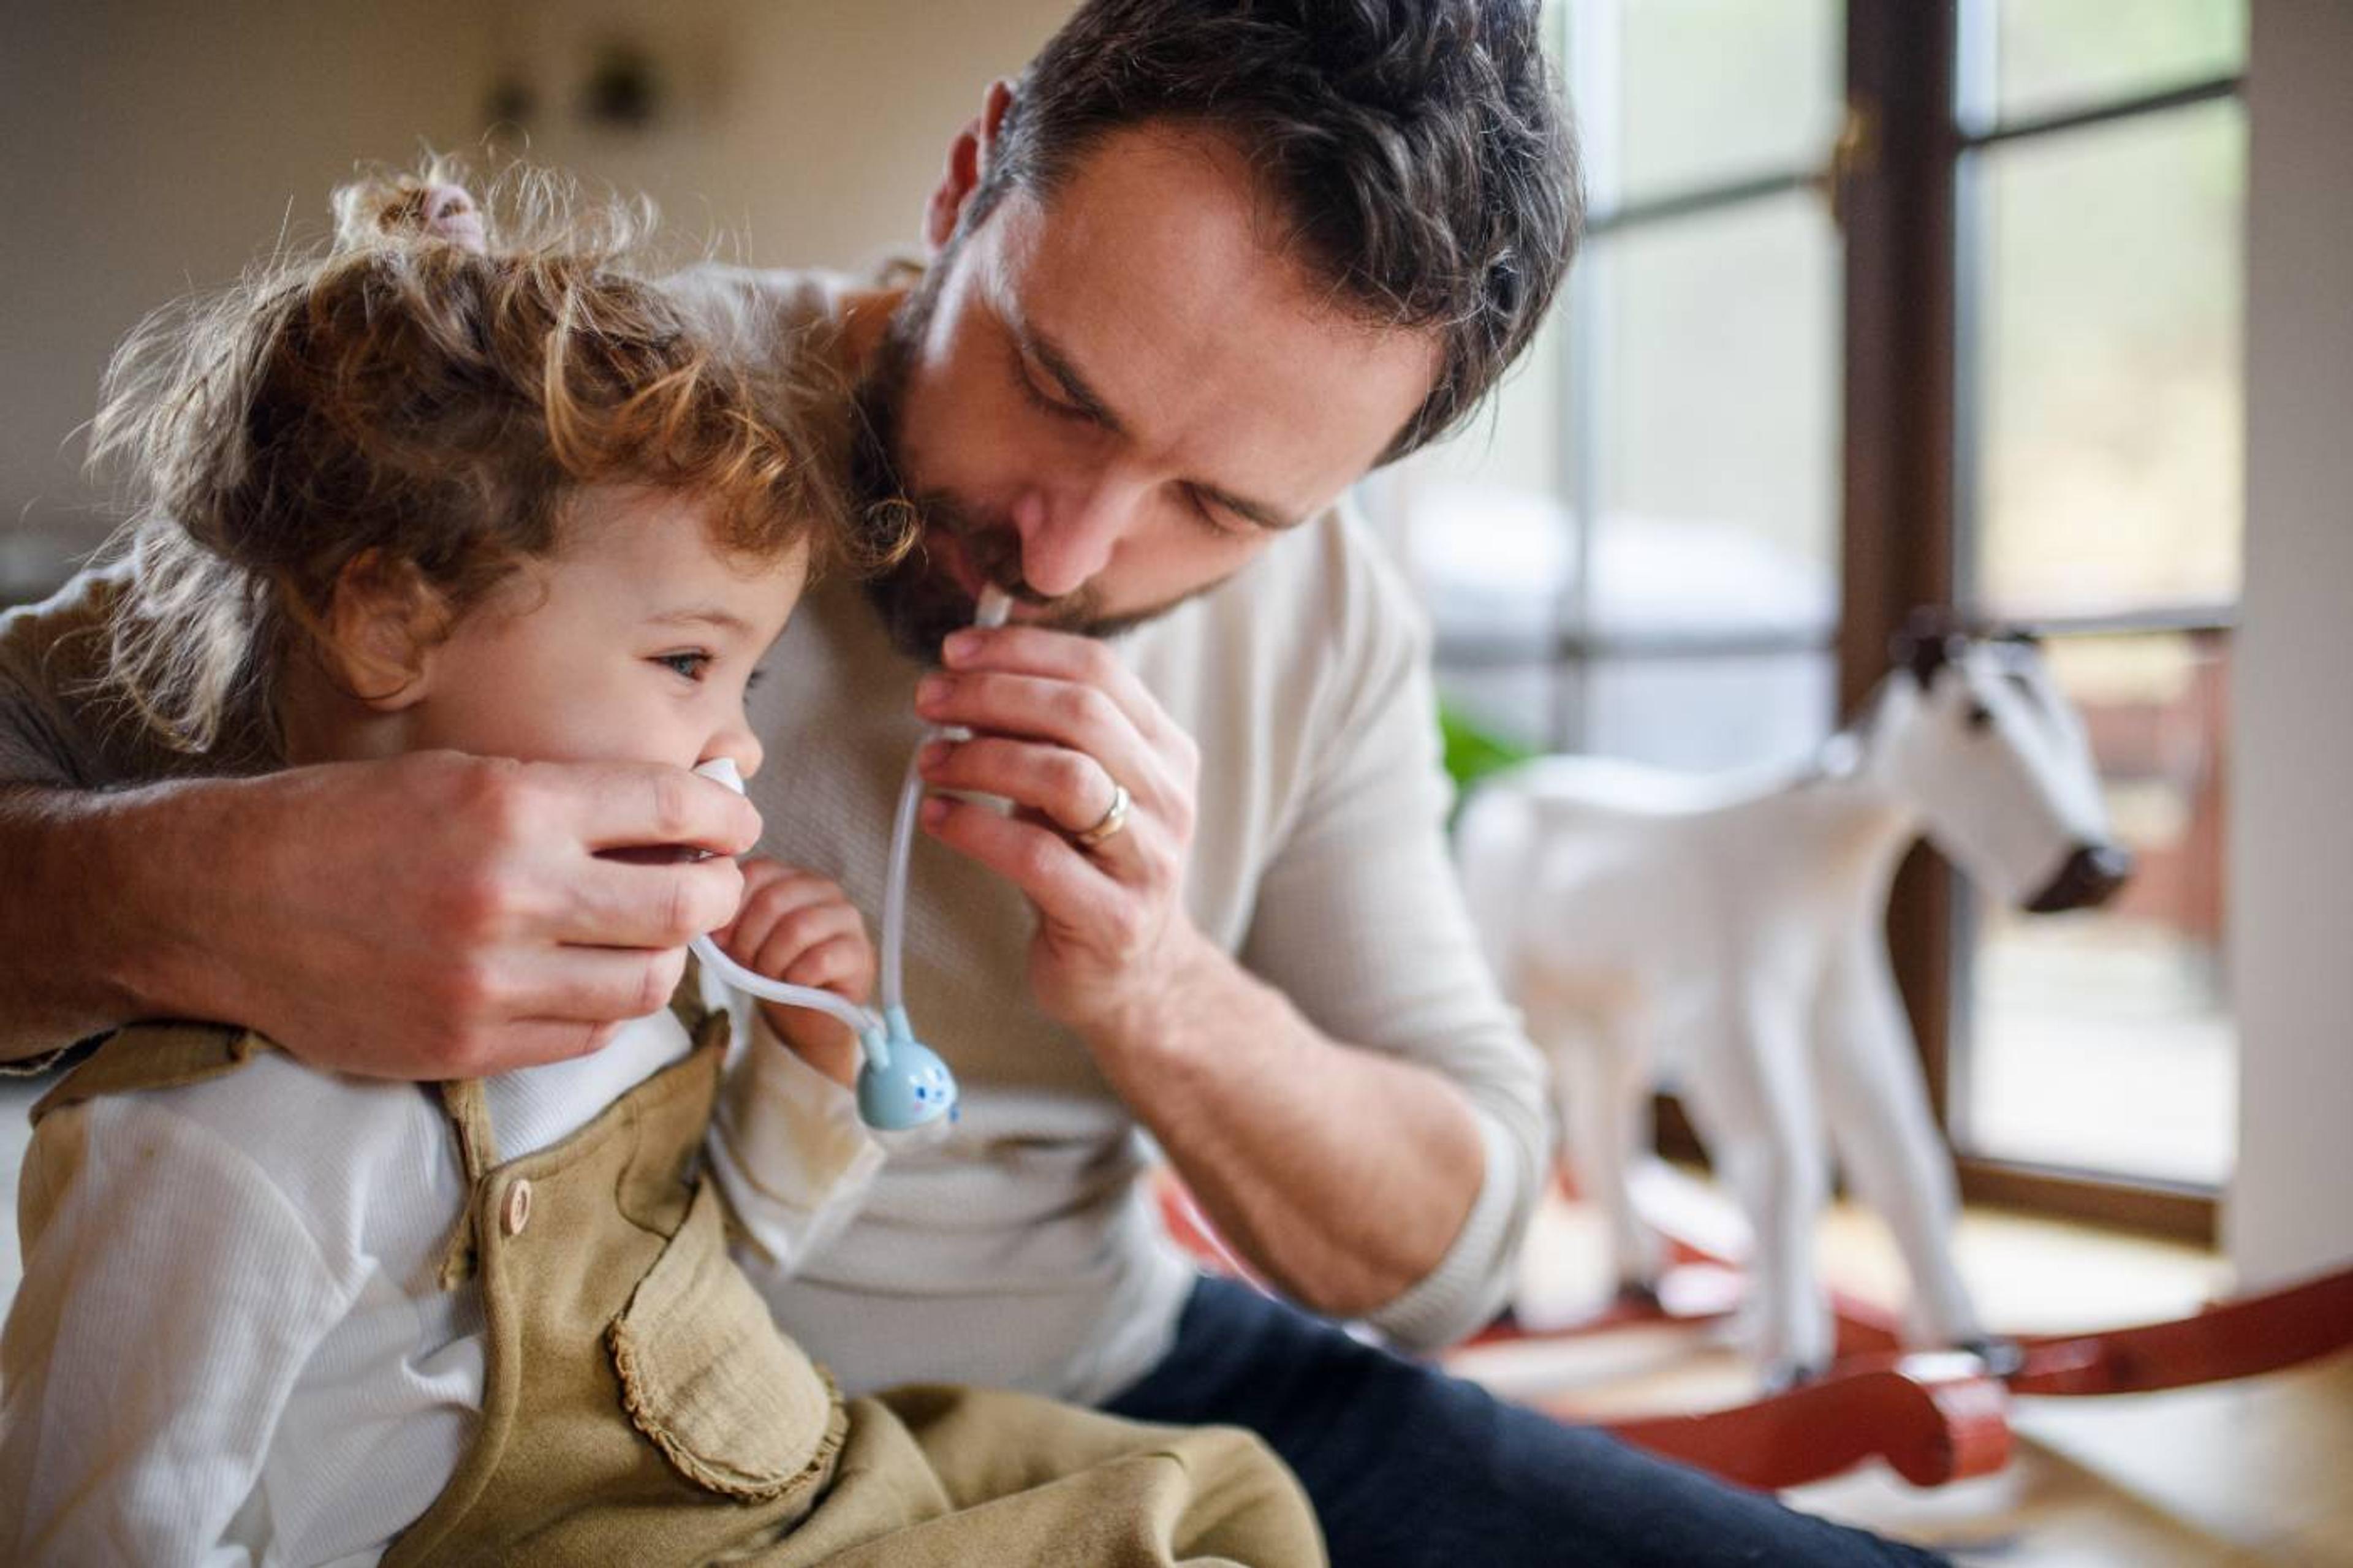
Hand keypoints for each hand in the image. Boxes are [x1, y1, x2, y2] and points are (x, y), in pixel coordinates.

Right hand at [147, 751, 759, 1078]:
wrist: (224, 902)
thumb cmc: (346, 824)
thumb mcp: (461, 774)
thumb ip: (571, 799)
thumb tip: (684, 811)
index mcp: (513, 806)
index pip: (672, 807)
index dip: (725, 815)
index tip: (736, 822)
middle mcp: (512, 895)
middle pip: (684, 907)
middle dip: (718, 891)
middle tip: (712, 880)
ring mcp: (491, 982)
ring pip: (647, 982)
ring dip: (666, 954)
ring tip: (648, 931)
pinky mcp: (467, 1047)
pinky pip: (588, 1036)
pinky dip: (607, 1005)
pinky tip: (589, 975)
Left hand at [713, 859, 872, 1087]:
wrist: (810, 1012)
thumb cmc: (773, 969)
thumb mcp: (743, 942)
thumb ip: (727, 924)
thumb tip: (706, 925)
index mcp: (791, 877)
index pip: (756, 872)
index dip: (731, 909)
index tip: (721, 941)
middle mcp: (823, 889)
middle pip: (773, 901)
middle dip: (748, 941)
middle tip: (745, 966)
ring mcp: (846, 918)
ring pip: (797, 928)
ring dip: (772, 961)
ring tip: (770, 978)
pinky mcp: (859, 952)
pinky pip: (820, 959)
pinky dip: (797, 977)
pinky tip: (794, 985)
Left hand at [911, 625, 1208, 1040]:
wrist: (1132, 977)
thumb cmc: (1089, 867)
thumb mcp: (1082, 789)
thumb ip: (1045, 734)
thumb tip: (966, 673)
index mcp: (1165, 750)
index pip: (1099, 670)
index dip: (1021, 650)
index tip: (955, 651)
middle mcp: (1168, 797)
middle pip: (1082, 713)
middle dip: (992, 695)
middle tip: (928, 700)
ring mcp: (1147, 859)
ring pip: (1064, 777)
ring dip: (981, 758)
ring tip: (930, 761)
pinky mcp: (1113, 918)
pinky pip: (1035, 856)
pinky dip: (974, 828)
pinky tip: (937, 818)